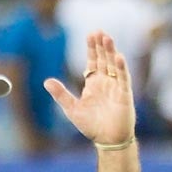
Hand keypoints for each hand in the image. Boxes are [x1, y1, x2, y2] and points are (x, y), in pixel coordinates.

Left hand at [45, 32, 135, 147]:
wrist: (107, 141)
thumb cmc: (91, 126)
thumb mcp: (71, 109)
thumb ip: (61, 94)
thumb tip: (46, 81)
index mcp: (94, 84)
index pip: (93, 61)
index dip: (92, 48)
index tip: (91, 35)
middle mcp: (106, 83)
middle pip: (104, 59)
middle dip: (101, 46)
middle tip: (99, 31)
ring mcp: (116, 87)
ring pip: (114, 65)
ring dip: (111, 52)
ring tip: (107, 38)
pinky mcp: (124, 95)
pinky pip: (123, 79)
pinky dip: (122, 68)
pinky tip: (119, 56)